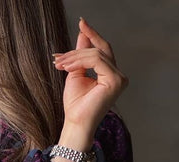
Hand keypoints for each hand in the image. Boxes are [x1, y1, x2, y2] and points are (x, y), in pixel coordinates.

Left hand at [53, 18, 128, 142]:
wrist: (75, 122)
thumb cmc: (76, 104)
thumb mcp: (76, 73)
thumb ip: (81, 54)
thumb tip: (83, 33)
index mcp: (111, 74)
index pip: (102, 50)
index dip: (92, 35)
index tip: (81, 23)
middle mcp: (119, 75)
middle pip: (99, 50)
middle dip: (77, 49)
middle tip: (58, 56)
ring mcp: (119, 78)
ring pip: (96, 54)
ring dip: (75, 56)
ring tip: (60, 64)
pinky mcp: (115, 81)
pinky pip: (96, 60)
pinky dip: (80, 61)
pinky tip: (67, 67)